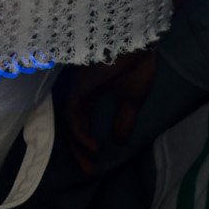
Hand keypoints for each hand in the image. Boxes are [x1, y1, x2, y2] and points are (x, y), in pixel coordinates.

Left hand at [61, 48, 158, 174]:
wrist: (139, 39)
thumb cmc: (137, 61)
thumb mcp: (133, 97)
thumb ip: (125, 117)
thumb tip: (119, 141)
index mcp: (91, 88)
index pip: (80, 119)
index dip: (84, 141)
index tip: (94, 162)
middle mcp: (80, 87)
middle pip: (71, 122)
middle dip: (78, 148)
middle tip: (88, 170)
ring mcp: (78, 85)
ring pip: (69, 120)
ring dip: (78, 144)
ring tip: (90, 161)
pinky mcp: (80, 83)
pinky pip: (73, 113)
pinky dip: (80, 132)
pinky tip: (93, 145)